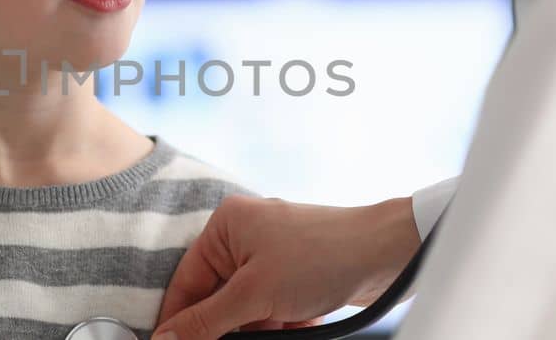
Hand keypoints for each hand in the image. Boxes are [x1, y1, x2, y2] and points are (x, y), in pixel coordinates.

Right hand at [153, 195, 422, 339]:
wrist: (389, 255)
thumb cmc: (322, 256)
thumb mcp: (255, 295)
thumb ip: (206, 321)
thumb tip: (166, 338)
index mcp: (226, 227)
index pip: (187, 282)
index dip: (179, 321)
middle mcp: (245, 237)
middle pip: (218, 299)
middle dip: (234, 326)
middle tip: (248, 334)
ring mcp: (272, 255)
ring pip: (248, 310)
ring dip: (263, 327)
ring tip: (286, 321)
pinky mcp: (296, 274)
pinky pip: (273, 309)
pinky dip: (284, 323)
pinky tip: (301, 320)